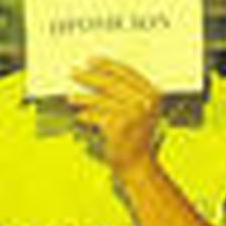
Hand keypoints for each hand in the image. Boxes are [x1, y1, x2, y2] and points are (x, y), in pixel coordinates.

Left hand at [68, 57, 163, 176]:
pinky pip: (97, 115)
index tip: (91, 60)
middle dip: (89, 76)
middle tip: (75, 72)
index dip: (107, 64)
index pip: (127, 71)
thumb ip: (126, 93)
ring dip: (83, 97)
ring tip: (72, 97)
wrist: (138, 165)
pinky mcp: (119, 125)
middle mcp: (145, 101)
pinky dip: (87, 115)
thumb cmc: (137, 138)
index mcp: (153, 93)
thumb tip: (97, 75)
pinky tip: (81, 115)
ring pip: (101, 98)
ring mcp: (133, 113)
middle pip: (112, 82)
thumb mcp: (140, 111)